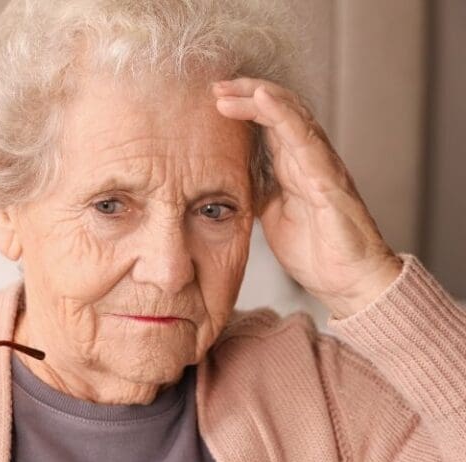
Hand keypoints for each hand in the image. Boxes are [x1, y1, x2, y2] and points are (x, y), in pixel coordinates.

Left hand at [212, 78, 402, 318]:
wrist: (345, 281)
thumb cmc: (314, 248)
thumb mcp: (270, 214)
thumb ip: (255, 190)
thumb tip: (223, 180)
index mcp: (293, 165)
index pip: (268, 121)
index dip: (242, 105)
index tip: (211, 99)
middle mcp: (309, 158)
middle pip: (279, 109)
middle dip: (246, 93)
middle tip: (213, 85)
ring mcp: (321, 166)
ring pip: (292, 115)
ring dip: (258, 97)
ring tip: (230, 89)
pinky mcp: (328, 181)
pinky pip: (305, 140)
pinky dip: (283, 116)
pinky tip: (263, 100)